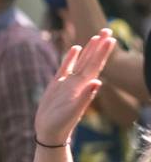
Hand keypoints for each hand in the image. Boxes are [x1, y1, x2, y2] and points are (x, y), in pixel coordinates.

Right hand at [34, 29, 115, 144]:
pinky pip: (66, 67)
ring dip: (89, 49)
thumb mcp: (73, 111)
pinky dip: (71, 57)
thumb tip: (98, 82)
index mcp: (83, 86)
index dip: (103, 52)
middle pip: (92, 60)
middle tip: (108, 29)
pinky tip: (75, 49)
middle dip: (100, 45)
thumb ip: (85, 97)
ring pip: (81, 61)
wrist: (49, 132)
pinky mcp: (57, 84)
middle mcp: (78, 82)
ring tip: (96, 36)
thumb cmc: (61, 123)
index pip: (96, 65)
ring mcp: (68, 82)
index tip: (111, 38)